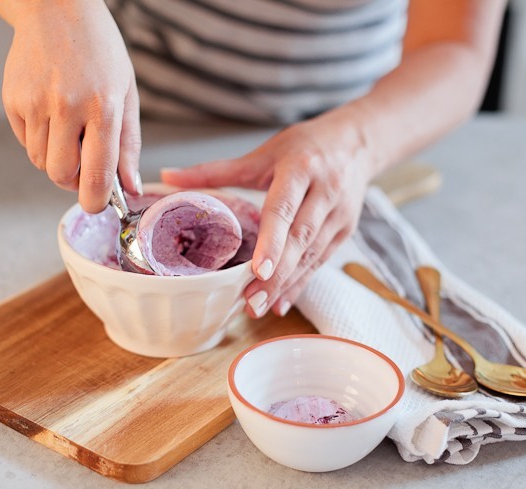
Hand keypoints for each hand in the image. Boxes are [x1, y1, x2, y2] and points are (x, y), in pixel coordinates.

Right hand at [0, 0, 141, 211]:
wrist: (56, 9)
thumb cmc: (100, 52)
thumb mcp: (127, 93)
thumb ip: (128, 145)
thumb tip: (130, 189)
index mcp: (103, 108)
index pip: (97, 175)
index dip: (96, 200)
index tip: (99, 204)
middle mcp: (67, 107)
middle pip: (61, 176)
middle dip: (74, 182)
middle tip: (84, 167)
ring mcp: (34, 103)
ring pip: (40, 162)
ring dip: (56, 159)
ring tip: (69, 130)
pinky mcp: (12, 100)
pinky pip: (25, 142)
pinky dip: (39, 140)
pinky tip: (51, 114)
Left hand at [162, 114, 373, 316]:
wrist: (356, 143)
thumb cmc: (305, 147)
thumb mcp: (263, 154)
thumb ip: (216, 170)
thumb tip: (168, 177)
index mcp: (301, 169)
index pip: (284, 209)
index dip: (272, 242)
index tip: (258, 270)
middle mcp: (325, 193)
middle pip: (300, 240)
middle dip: (277, 275)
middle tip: (251, 302)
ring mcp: (339, 216)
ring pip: (311, 256)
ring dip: (286, 285)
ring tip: (258, 307)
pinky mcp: (344, 232)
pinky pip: (320, 263)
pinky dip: (299, 284)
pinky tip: (280, 303)